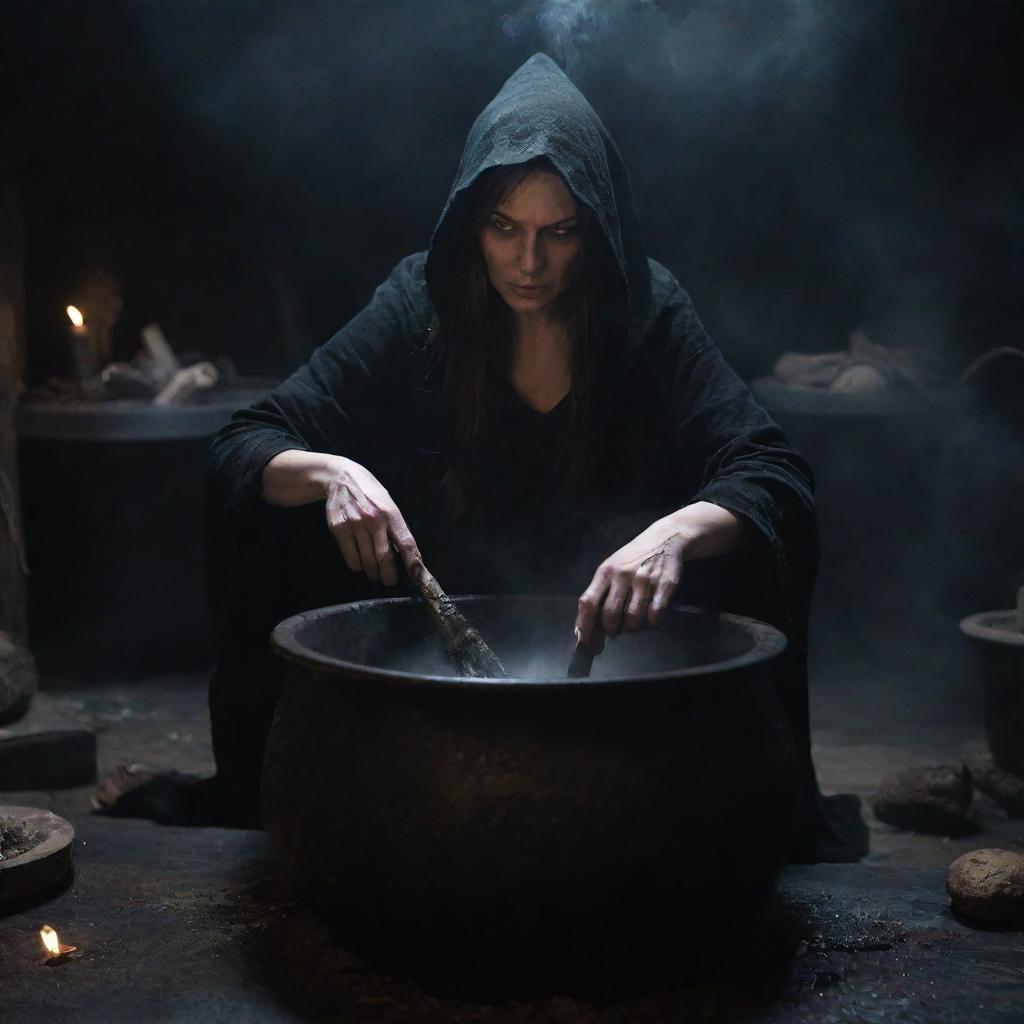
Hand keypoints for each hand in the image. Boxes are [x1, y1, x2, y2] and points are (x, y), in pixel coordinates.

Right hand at [323, 457, 421, 585]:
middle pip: (384, 556)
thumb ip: (395, 527)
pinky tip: (359, 565)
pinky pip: (350, 557)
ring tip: (375, 574)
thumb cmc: (370, 493)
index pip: (406, 543)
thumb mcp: (388, 504)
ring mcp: (355, 524)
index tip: (418, 578)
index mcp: (391, 513)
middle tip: (390, 581)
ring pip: (367, 560)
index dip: (413, 562)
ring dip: (372, 572)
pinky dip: (356, 566)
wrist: (341, 478)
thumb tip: (404, 554)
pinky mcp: (339, 528)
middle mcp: (374, 519)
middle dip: (389, 574)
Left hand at [575, 517, 684, 652]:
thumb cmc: (631, 560)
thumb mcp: (610, 571)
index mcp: (605, 572)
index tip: (585, 643)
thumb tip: (582, 630)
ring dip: (631, 628)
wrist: (665, 538)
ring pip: (632, 618)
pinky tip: (650, 616)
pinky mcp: (664, 585)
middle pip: (610, 615)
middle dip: (611, 630)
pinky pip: (655, 614)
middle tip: (615, 630)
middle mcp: (622, 575)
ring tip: (632, 623)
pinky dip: (651, 622)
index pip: (588, 603)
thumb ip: (596, 597)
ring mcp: (644, 580)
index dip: (584, 626)